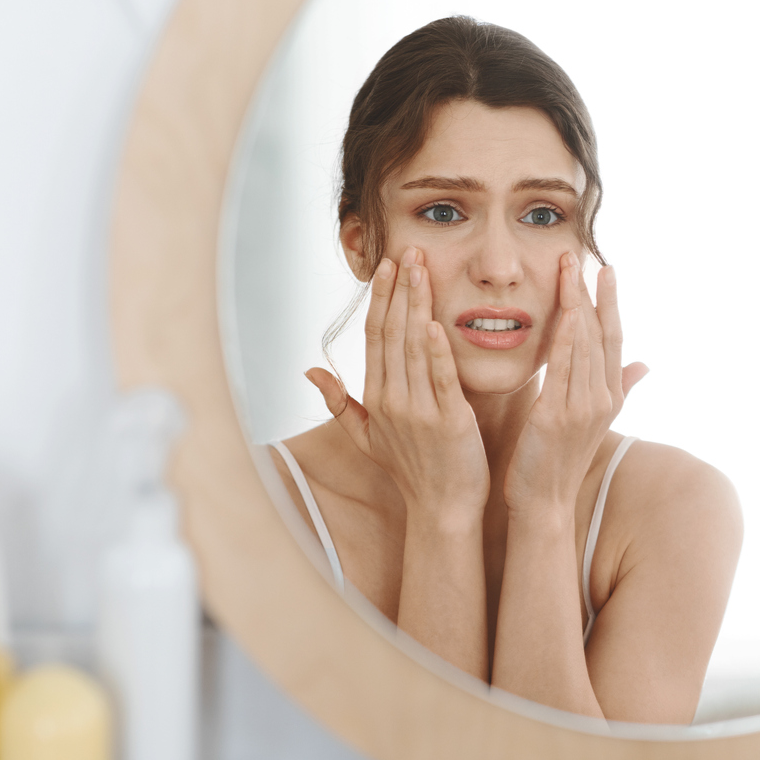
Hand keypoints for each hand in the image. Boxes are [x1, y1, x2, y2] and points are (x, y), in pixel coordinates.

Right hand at [306, 248, 489, 525]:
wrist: (442, 509)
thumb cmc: (412, 471)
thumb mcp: (367, 437)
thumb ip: (340, 402)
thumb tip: (310, 369)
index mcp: (376, 397)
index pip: (375, 337)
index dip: (380, 298)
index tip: (387, 266)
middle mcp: (392, 400)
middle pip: (392, 333)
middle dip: (399, 289)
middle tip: (408, 250)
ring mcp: (419, 410)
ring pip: (414, 348)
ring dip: (417, 305)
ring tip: (421, 269)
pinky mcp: (449, 421)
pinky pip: (440, 380)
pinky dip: (437, 351)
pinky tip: (435, 322)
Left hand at [503, 254, 647, 519]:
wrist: (545, 504)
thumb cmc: (558, 461)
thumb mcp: (592, 421)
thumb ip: (618, 388)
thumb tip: (645, 365)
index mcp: (609, 397)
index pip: (612, 339)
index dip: (610, 304)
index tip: (605, 270)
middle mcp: (602, 398)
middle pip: (599, 334)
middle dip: (591, 293)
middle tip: (581, 255)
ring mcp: (583, 407)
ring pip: (582, 344)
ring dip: (575, 303)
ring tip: (567, 269)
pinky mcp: (558, 416)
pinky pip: (563, 368)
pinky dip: (564, 337)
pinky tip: (561, 312)